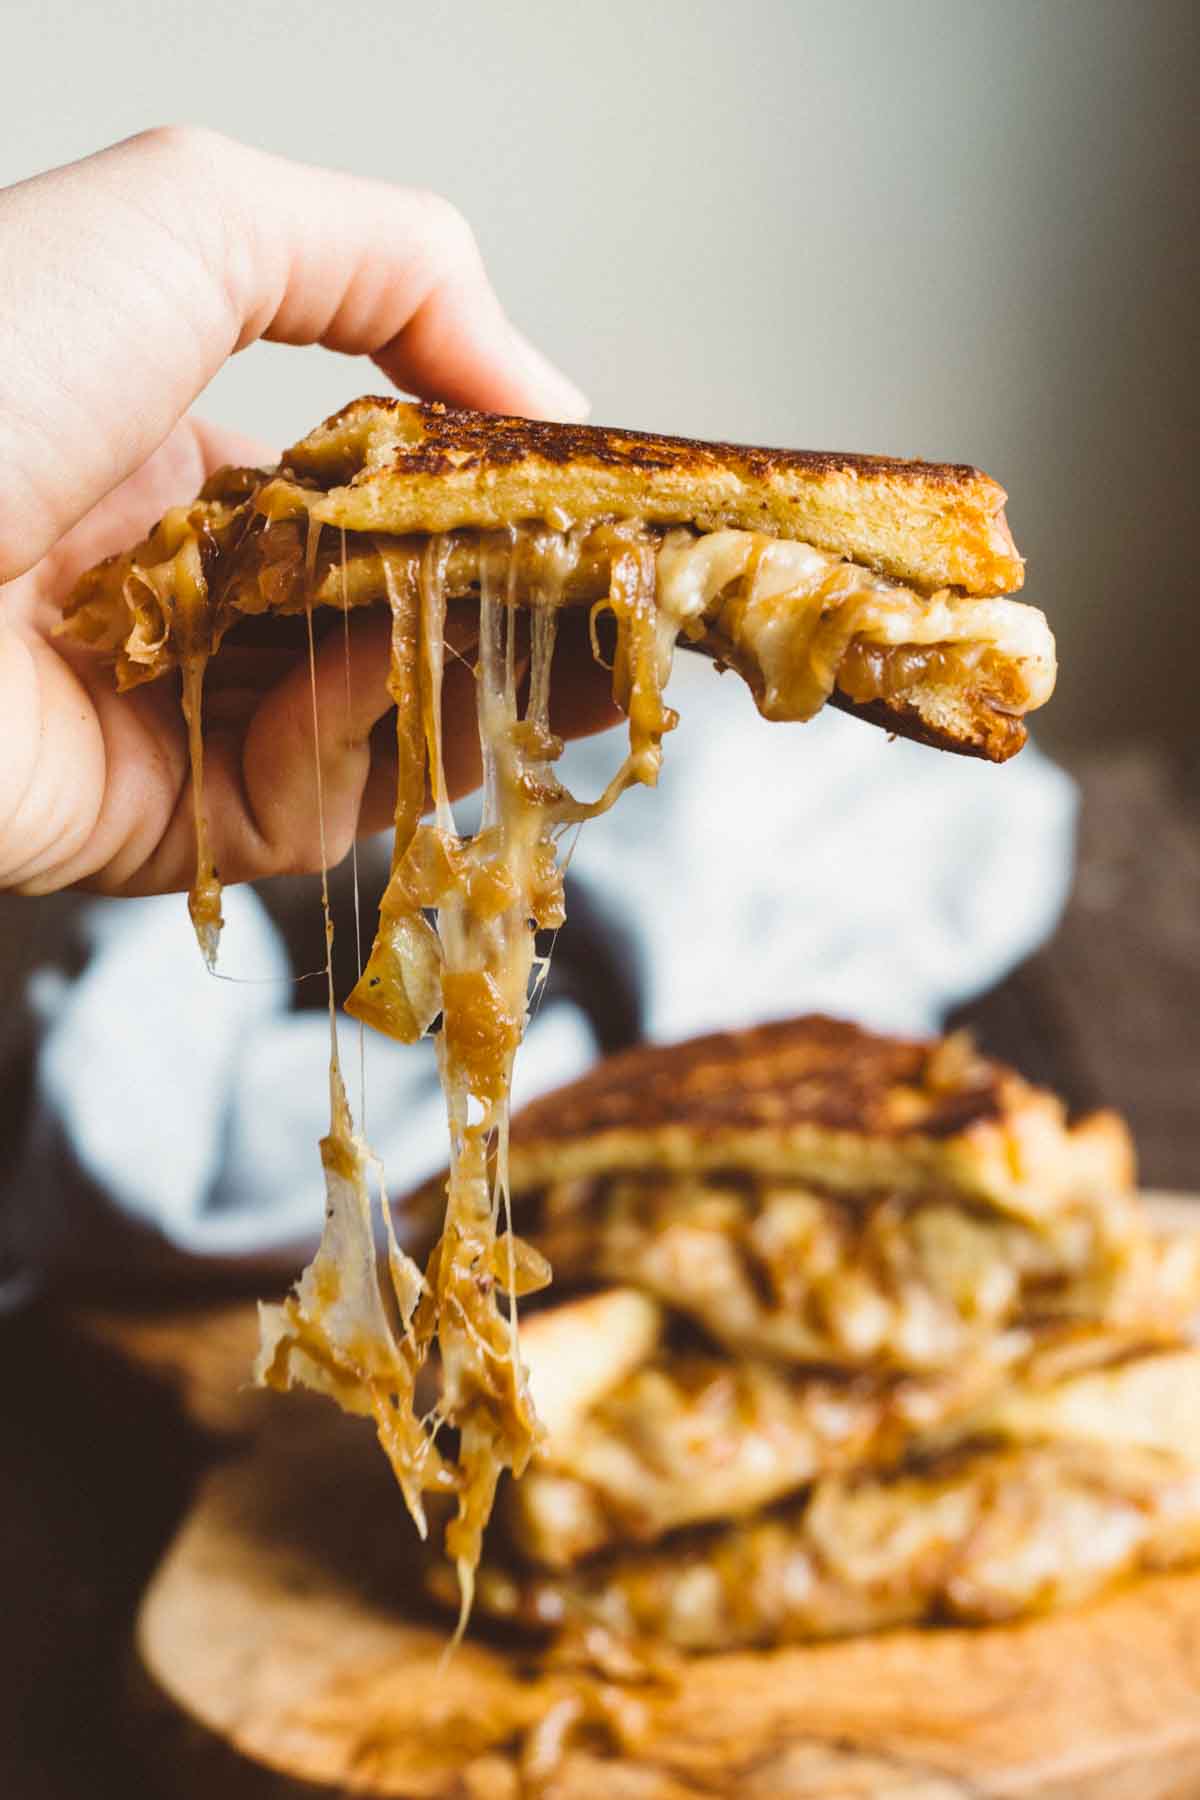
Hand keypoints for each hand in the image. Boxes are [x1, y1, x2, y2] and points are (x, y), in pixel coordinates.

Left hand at [0, 128, 617, 897]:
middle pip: (400, 620)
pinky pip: (321, 798)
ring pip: (382, 723)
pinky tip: (370, 675)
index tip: (602, 509)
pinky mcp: (175, 824)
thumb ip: (396, 266)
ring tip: (557, 638)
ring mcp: (185, 717)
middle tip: (626, 604)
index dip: (499, 504)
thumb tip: (550, 391)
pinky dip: (365, 736)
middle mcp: (193, 598)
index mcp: (184, 462)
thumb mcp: (196, 222)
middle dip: (521, 612)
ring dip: (474, 677)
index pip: (383, 497)